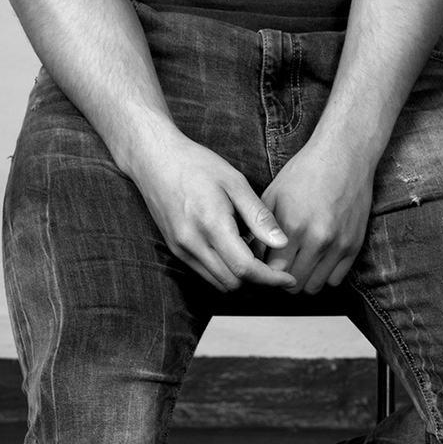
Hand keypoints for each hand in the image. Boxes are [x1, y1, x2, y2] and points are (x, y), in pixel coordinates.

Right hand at [131, 126, 297, 293]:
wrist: (153, 159)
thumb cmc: (196, 164)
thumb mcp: (234, 181)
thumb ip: (258, 215)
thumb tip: (281, 242)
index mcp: (211, 224)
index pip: (245, 269)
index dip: (271, 279)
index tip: (288, 278)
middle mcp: (192, 243)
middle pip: (233, 284)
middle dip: (260, 284)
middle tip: (278, 269)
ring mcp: (181, 249)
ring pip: (219, 284)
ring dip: (243, 281)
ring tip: (260, 262)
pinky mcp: (176, 250)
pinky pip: (206, 274)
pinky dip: (226, 272)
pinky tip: (237, 254)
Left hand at [260, 133, 375, 293]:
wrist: (344, 154)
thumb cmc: (305, 171)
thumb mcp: (273, 194)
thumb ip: (260, 228)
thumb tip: (250, 255)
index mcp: (292, 226)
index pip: (272, 271)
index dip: (264, 272)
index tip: (263, 266)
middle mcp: (317, 239)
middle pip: (293, 285)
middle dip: (281, 279)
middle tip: (279, 267)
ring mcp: (338, 244)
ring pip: (314, 287)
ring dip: (303, 280)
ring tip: (297, 264)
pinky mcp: (354, 245)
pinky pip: (335, 280)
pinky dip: (324, 275)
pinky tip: (316, 260)